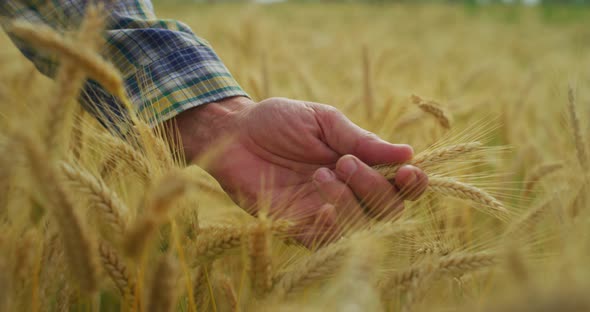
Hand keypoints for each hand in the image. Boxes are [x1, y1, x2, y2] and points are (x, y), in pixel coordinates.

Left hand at [172, 96, 427, 246]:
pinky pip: (325, 243)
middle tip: (344, 161)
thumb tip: (407, 153)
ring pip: (360, 228)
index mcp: (360, 165)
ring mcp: (324, 212)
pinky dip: (331, 227)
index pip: (399, 187)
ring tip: (322, 173)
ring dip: (351, 203)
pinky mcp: (297, 227)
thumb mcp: (323, 121)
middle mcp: (348, 193)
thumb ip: (360, 140)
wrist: (233, 134)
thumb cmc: (279, 122)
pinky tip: (324, 207)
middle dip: (374, 188)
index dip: (411, 184)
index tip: (406, 171)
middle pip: (387, 210)